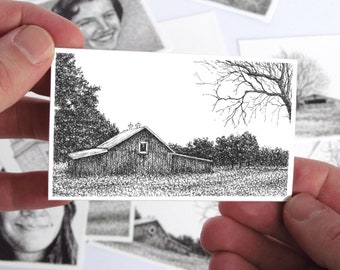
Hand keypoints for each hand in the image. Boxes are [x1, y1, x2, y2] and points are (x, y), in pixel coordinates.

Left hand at [0, 0, 83, 210]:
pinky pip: (8, 181)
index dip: (36, 24)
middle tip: (87, 90)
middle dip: (58, 82)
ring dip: (56, 137)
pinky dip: (35, 188)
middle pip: (18, 75)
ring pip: (18, 128)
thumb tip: (35, 44)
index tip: (73, 41)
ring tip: (85, 139)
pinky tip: (58, 189)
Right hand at [201, 157, 339, 269]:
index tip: (255, 172)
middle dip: (250, 208)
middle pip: (285, 218)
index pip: (321, 186)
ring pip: (265, 249)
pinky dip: (234, 267)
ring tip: (215, 233)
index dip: (287, 176)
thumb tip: (298, 205)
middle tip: (228, 203)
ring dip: (234, 238)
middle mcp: (328, 250)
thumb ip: (335, 233)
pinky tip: (224, 261)